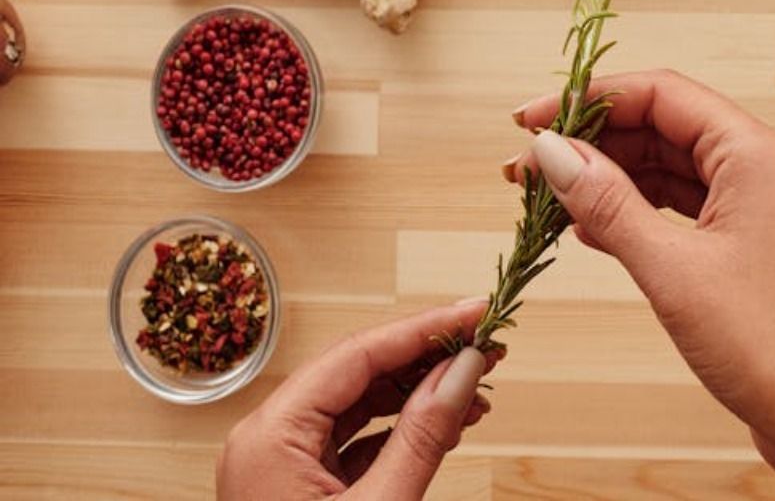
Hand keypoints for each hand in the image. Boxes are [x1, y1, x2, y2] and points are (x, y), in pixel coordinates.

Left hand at [216, 301, 498, 499]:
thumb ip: (425, 434)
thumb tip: (464, 370)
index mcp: (270, 436)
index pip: (357, 355)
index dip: (424, 328)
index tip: (478, 311)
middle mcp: (266, 439)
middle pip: (355, 371)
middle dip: (426, 355)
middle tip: (489, 343)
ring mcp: (279, 464)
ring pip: (358, 403)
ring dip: (420, 390)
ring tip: (480, 385)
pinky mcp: (299, 488)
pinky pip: (354, 437)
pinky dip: (402, 426)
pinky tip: (449, 420)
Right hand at [510, 69, 774, 500]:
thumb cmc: (770, 347)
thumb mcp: (671, 269)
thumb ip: (608, 204)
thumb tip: (555, 153)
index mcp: (756, 155)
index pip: (662, 94)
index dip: (591, 100)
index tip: (531, 120)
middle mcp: (763, 170)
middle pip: (664, 127)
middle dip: (592, 142)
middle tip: (524, 167)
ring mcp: (758, 209)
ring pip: (671, 170)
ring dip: (608, 179)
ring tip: (544, 197)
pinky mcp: (749, 248)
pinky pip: (683, 209)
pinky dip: (636, 213)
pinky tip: (589, 228)